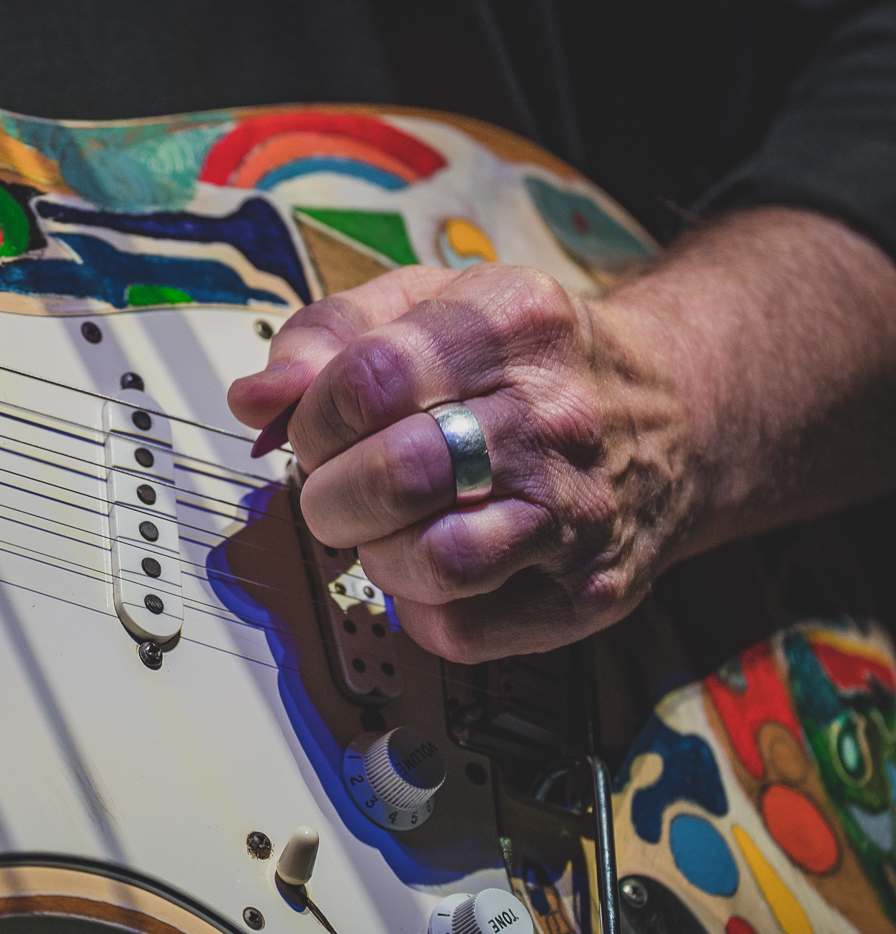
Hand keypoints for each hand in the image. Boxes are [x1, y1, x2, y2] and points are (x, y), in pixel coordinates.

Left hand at [228, 263, 688, 662]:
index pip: (369, 381)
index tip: (314, 430)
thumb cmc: (527, 362)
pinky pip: (464, 630)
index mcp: (508, 324)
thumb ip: (330, 336)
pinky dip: (419, 611)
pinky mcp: (586, 591)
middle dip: (331, 494)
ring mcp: (576, 510)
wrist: (677, 414)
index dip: (314, 418)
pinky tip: (430, 571)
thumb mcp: (431, 304)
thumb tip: (256, 399)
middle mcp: (551, 416)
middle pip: (396, 475)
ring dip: (376, 556)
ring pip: (434, 562)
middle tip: (335, 489)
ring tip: (384, 531)